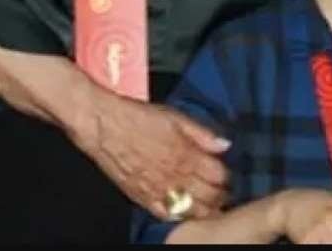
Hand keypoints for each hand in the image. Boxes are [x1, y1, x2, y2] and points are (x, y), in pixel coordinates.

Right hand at [69, 88, 230, 220]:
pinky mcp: (142, 198)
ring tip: (210, 206)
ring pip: (191, 210)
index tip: (228, 175)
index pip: (219, 175)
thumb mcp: (175, 116)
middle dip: (221, 196)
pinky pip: (166, 215)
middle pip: (209, 196)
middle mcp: (175, 176)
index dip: (227, 177)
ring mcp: (159, 190)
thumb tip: (224, 145)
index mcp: (187, 155)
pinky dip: (179, 216)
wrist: (103, 125)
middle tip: (224, 193)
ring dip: (204, 209)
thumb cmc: (137, 117)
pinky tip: (184, 211)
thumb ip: (202, 133)